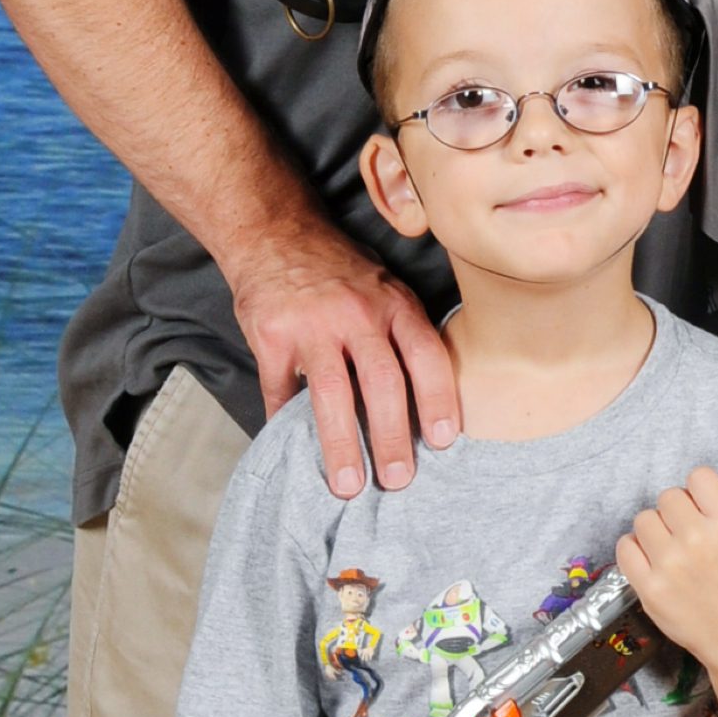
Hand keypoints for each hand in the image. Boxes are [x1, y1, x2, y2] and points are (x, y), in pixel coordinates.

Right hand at [226, 222, 458, 496]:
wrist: (274, 232)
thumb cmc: (338, 269)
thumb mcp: (384, 286)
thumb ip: (402, 330)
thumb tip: (428, 397)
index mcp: (393, 302)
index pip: (426, 354)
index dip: (439, 398)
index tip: (444, 441)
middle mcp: (358, 313)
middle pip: (382, 382)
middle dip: (393, 436)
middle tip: (399, 480)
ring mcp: (313, 325)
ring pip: (332, 393)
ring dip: (343, 444)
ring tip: (349, 485)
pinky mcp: (272, 336)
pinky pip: (281, 390)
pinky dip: (286, 424)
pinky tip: (291, 449)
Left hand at [615, 466, 717, 681]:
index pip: (699, 477)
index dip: (700, 488)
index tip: (701, 500)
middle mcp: (696, 538)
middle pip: (668, 496)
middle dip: (677, 510)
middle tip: (685, 527)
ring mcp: (670, 564)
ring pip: (644, 519)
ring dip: (655, 529)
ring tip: (667, 545)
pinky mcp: (650, 588)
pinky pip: (625, 549)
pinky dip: (634, 549)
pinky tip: (648, 557)